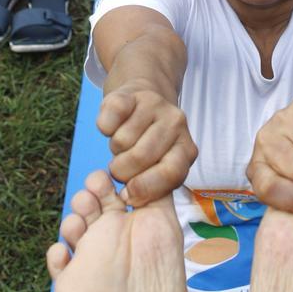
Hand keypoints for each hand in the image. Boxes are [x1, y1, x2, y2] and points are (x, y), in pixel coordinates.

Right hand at [96, 86, 196, 205]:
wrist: (142, 102)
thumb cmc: (150, 146)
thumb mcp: (160, 169)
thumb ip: (154, 185)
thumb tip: (131, 197)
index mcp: (187, 149)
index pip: (171, 174)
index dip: (145, 188)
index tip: (129, 194)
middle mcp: (177, 123)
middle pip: (140, 157)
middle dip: (123, 170)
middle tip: (123, 167)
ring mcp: (155, 105)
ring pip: (121, 141)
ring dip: (115, 150)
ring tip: (124, 145)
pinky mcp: (130, 94)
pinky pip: (108, 120)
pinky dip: (105, 128)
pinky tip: (113, 126)